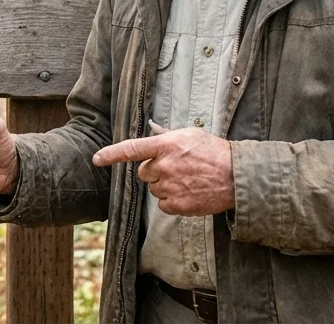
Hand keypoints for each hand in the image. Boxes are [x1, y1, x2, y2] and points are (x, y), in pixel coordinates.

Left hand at [93, 124, 233, 215]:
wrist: (236, 176)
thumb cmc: (214, 152)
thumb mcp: (190, 135)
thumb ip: (167, 135)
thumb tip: (152, 129)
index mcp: (166, 145)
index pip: (132, 149)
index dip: (111, 154)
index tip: (97, 159)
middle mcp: (165, 166)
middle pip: (144, 173)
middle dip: (155, 171)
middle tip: (177, 168)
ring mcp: (170, 187)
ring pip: (154, 190)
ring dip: (165, 186)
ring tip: (187, 180)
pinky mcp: (178, 205)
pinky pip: (163, 205)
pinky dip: (173, 201)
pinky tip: (189, 192)